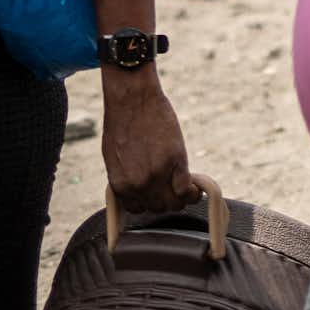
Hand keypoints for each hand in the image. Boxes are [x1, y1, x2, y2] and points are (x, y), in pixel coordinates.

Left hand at [100, 73, 194, 214]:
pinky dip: (193, 191)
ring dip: (181, 197)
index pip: (139, 209)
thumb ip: (126, 179)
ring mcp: (158, 174)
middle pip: (159, 207)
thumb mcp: (115, 158)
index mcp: (120, 185)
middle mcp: (139, 184)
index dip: (149, 201)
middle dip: (166, 198)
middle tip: (172, 186)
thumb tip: (138, 190)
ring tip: (186, 187)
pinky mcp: (176, 161)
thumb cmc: (121, 123)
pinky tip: (195, 185)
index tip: (156, 193)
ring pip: (175, 202)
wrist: (132, 99)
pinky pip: (187, 190)